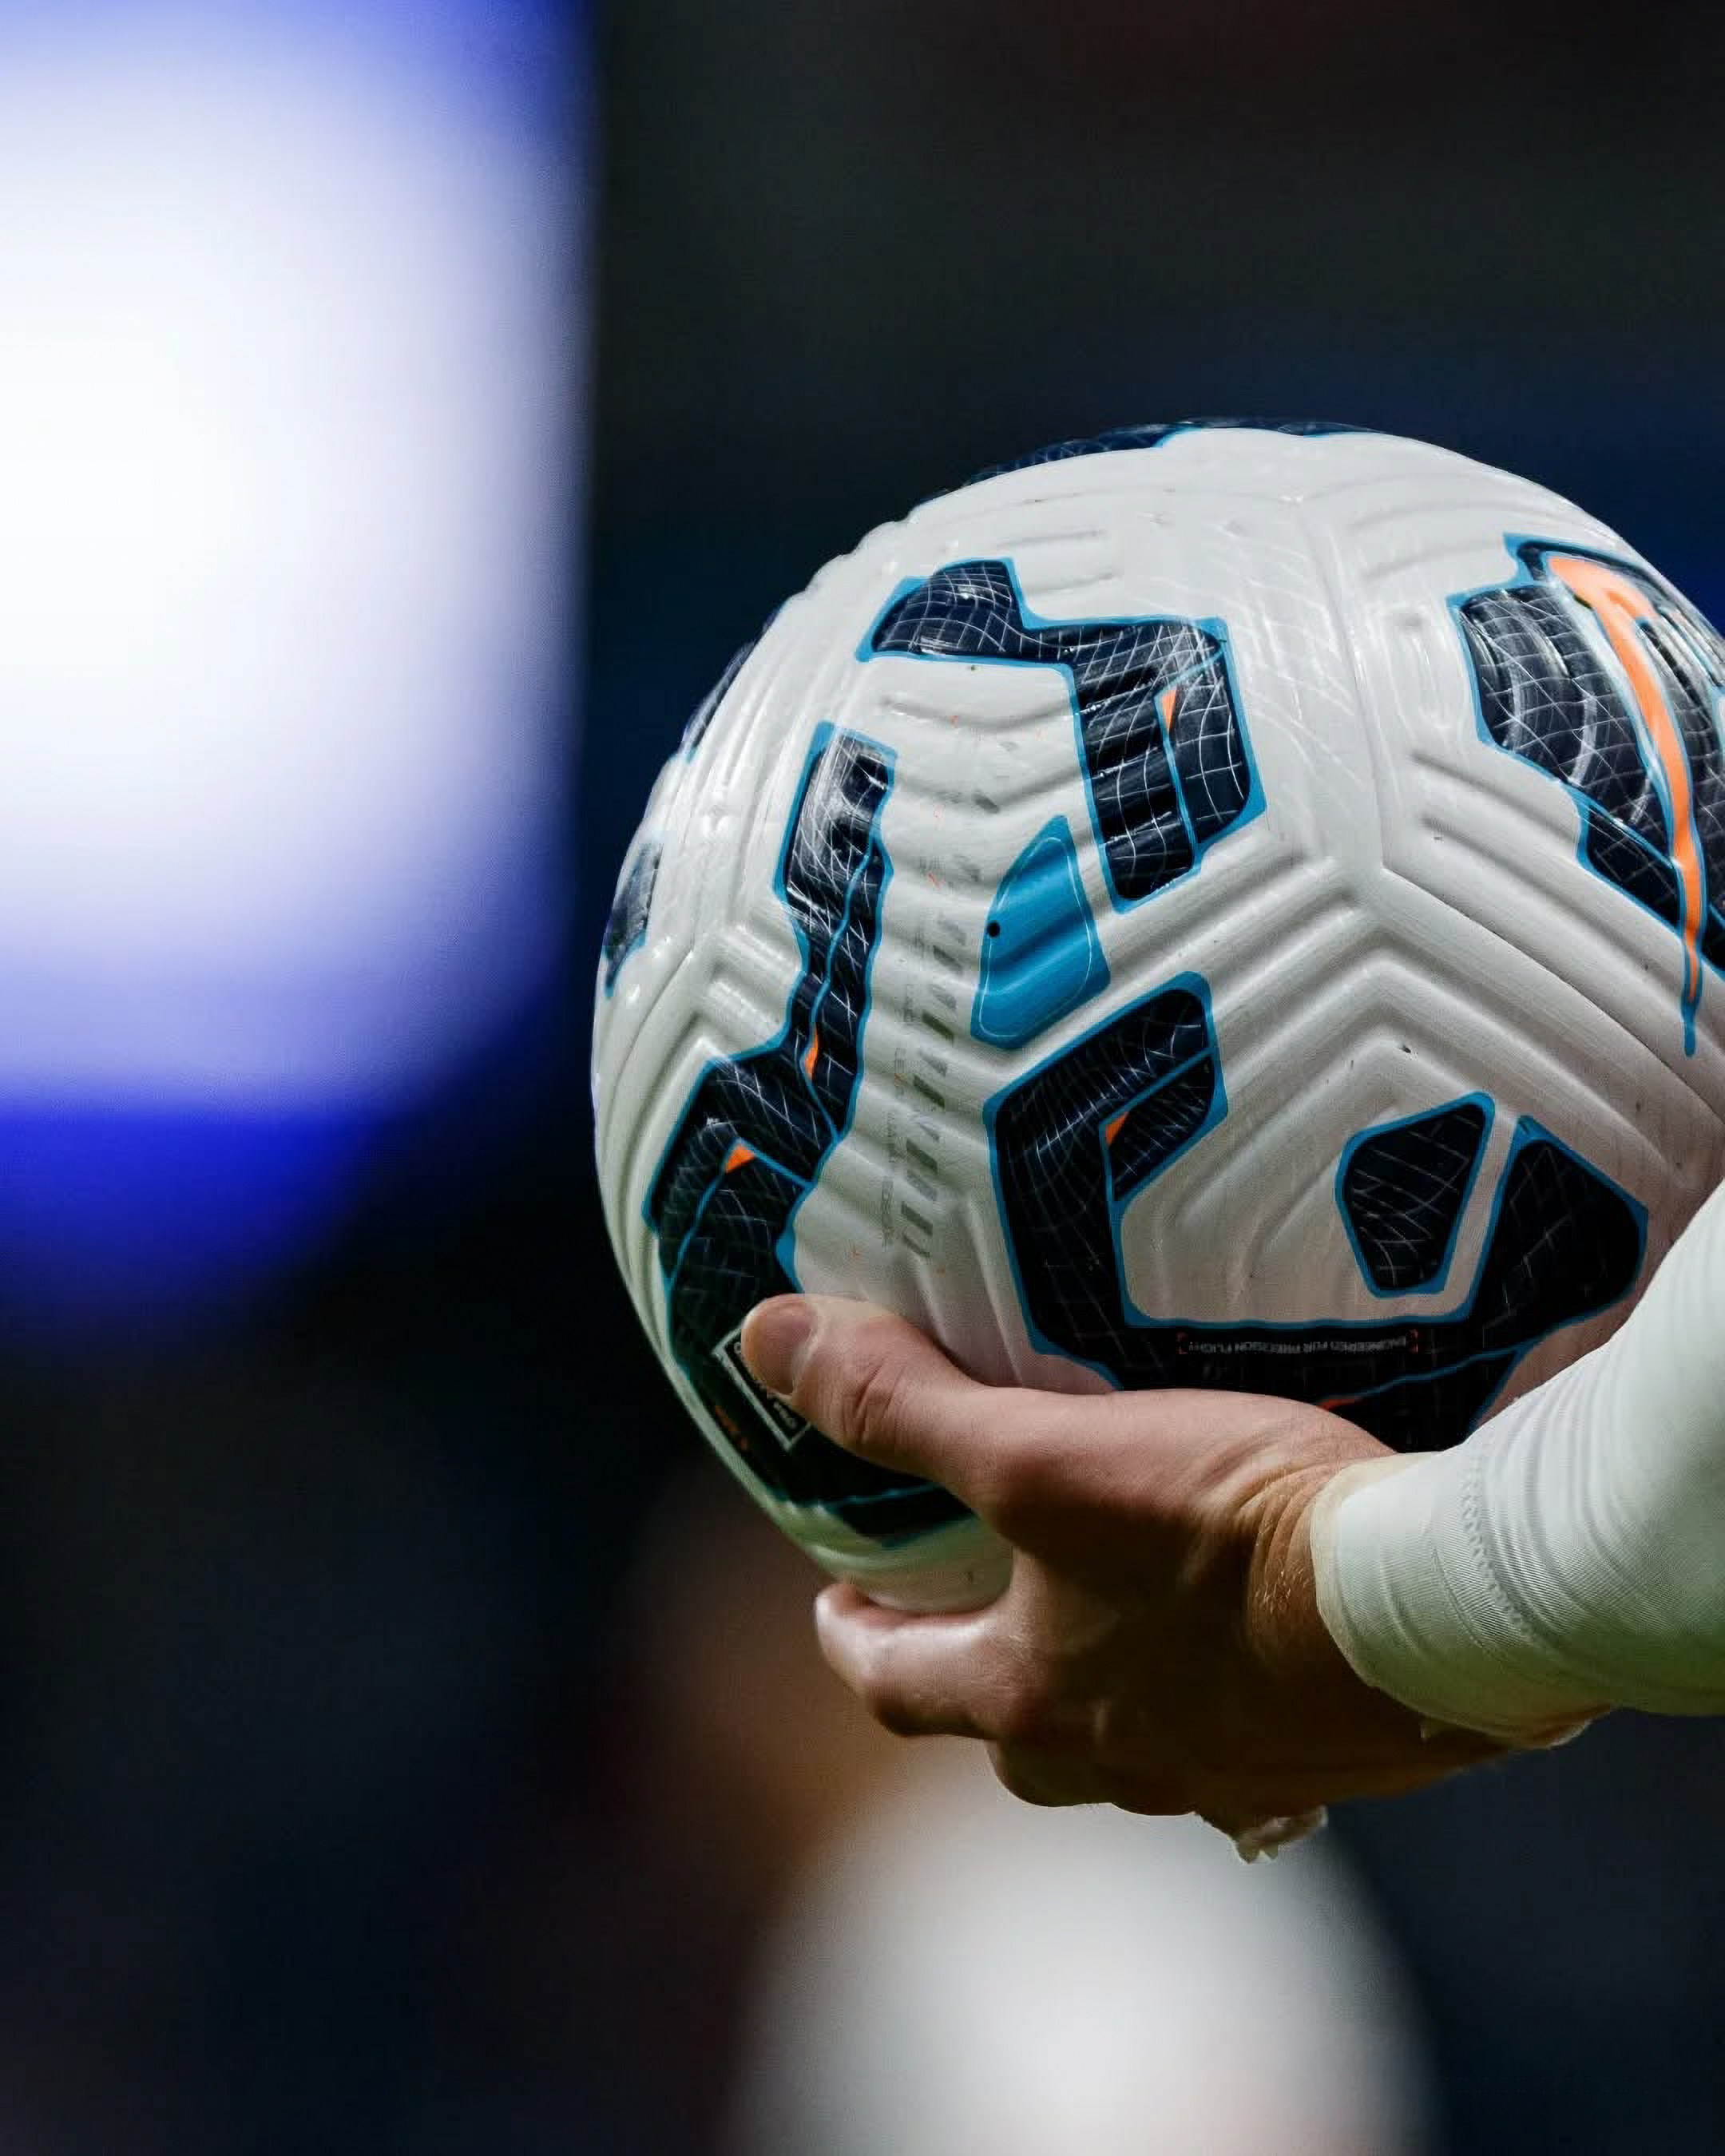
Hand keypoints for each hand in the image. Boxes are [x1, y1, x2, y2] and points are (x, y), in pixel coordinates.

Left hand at [740, 1295, 1506, 1838]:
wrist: (1437, 1608)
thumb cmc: (1225, 1531)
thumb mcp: (1040, 1453)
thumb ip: (901, 1404)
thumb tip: (763, 1344)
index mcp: (1031, 1700)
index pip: (897, 1686)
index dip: (854, 1640)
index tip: (837, 1604)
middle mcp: (1121, 1760)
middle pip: (1010, 1728)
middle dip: (976, 1667)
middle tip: (972, 1598)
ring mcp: (1231, 1772)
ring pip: (1130, 1737)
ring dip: (1099, 1683)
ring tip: (1109, 1606)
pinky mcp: (1330, 1753)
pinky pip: (1244, 1734)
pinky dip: (1219, 1689)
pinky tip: (1252, 1637)